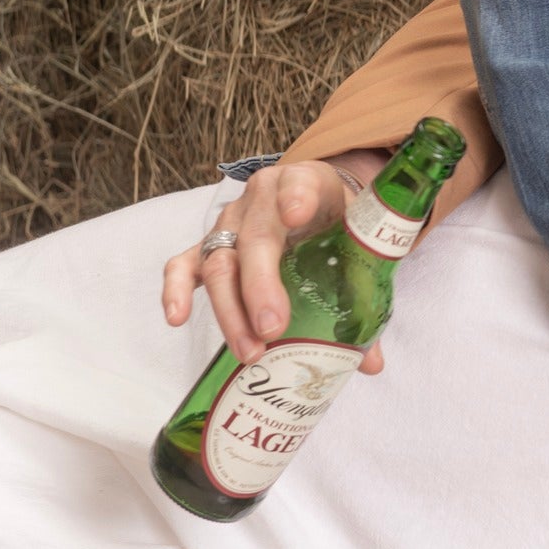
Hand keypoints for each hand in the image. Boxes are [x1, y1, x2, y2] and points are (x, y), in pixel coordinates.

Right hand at [160, 155, 386, 373]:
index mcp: (309, 183)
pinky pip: (183, 263)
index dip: (297, 198)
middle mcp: (263, 198)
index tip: (296, 216)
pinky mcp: (208, 243)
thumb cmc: (339, 223)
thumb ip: (366, 296)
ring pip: (220, 261)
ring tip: (251, 350)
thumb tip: (373, 365)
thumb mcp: (359, 244)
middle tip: (274, 329)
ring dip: (231, 309)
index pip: (302, 184)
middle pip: (255, 240)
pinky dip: (175, 288)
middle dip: (261, 286)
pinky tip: (177, 318)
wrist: (318, 202)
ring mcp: (230, 221)